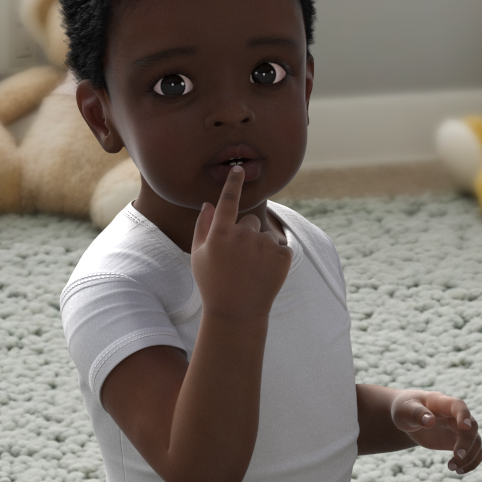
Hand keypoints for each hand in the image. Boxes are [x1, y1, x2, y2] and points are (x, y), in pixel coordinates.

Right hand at [191, 164, 291, 320]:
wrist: (237, 313)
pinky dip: (276, 259)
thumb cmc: (213, 284)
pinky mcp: (282, 255)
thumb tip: (208, 203)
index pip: (228, 200)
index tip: (239, 169)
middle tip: (239, 261)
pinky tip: (265, 275)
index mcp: (220, 233)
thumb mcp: (199, 256)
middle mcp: (242, 235)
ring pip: (265, 236)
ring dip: (261, 249)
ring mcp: (264, 245)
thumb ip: (202, 227)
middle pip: (250, 221)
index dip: (233, 183)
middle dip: (246, 236)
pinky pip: (280, 247)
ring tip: (251, 271)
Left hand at [391, 390, 481, 473]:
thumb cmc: (406, 410)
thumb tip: (429, 421)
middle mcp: (456, 416)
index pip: (458, 406)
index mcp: (443, 403)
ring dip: (469, 457)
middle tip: (457, 456)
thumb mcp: (405, 410)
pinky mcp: (459, 442)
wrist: (409, 417)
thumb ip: (416, 414)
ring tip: (451, 468)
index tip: (465, 426)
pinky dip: (471, 462)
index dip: (464, 415)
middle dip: (467, 442)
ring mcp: (460, 429)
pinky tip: (458, 471)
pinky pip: (474, 452)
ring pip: (476, 442)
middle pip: (471, 427)